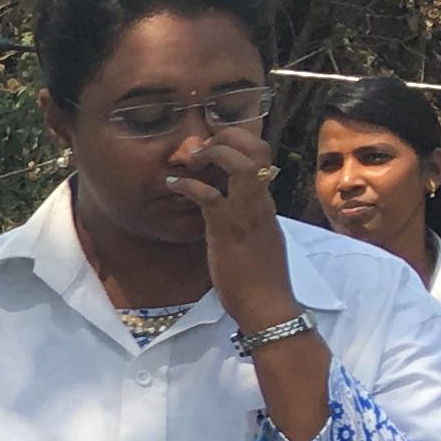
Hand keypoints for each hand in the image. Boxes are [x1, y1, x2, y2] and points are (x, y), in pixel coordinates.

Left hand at [166, 120, 297, 318]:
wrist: (267, 305)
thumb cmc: (260, 277)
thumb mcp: (257, 238)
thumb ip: (246, 217)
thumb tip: (226, 204)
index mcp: (266, 203)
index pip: (263, 156)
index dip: (240, 140)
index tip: (215, 143)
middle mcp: (260, 202)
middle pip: (257, 149)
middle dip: (229, 135)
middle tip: (202, 144)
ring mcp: (246, 213)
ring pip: (240, 165)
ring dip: (213, 153)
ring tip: (192, 159)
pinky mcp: (227, 228)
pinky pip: (208, 196)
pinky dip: (188, 185)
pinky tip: (173, 185)